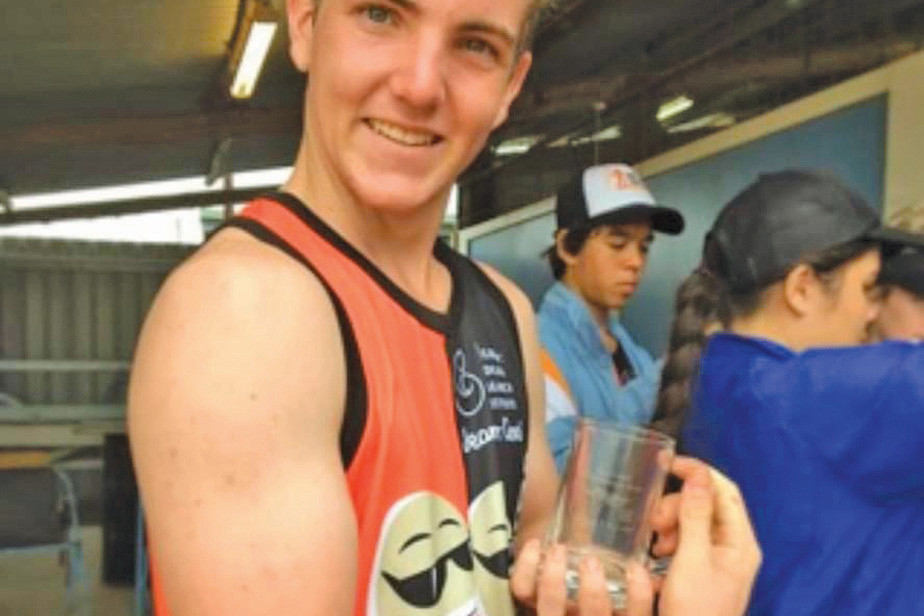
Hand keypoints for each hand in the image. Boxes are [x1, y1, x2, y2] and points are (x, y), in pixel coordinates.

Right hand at [651, 457, 761, 615]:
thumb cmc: (696, 611)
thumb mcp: (691, 560)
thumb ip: (694, 516)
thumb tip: (697, 476)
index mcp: (740, 542)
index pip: (725, 491)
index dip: (698, 473)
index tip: (667, 465)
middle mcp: (735, 547)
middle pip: (707, 505)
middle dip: (677, 505)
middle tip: (655, 523)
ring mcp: (720, 561)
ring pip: (694, 522)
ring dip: (671, 523)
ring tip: (655, 543)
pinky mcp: (704, 572)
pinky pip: (688, 542)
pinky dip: (671, 541)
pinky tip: (657, 555)